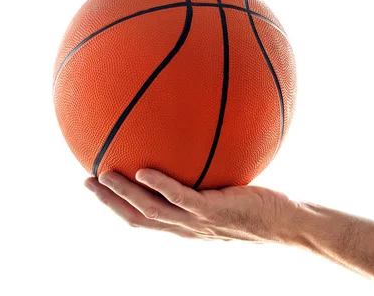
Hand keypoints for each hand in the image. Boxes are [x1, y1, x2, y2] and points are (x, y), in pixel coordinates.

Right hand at [84, 169, 300, 243]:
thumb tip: (199, 146)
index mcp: (185, 225)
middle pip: (137, 219)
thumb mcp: (228, 192)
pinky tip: (142, 171)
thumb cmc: (260, 207)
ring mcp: (200, 222)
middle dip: (109, 203)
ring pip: (151, 212)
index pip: (143, 220)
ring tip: (102, 175)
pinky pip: (181, 199)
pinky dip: (159, 187)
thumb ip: (208, 178)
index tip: (98, 186)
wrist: (288, 225)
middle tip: (86, 181)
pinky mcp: (215, 212)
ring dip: (123, 196)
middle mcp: (187, 228)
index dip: (117, 207)